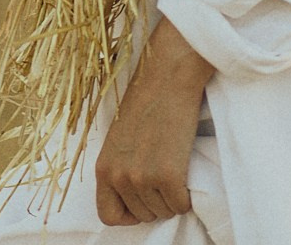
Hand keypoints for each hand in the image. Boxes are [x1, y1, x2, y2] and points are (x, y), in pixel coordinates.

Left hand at [96, 17, 212, 224]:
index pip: (108, 215)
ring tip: (174, 166)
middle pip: (142, 215)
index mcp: (103, 167)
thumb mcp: (120, 139)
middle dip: (156, 200)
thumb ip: (121, 167)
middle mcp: (118, 176)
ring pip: (163, 211)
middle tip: (164, 172)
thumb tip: (133, 194)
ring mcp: (142, 178)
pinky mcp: (167, 176)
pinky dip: (187, 195)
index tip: (143, 201)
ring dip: (172, 196)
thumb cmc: (147, 101)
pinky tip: (184, 169)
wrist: (168, 75)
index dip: (129, 214)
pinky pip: (181, 205)